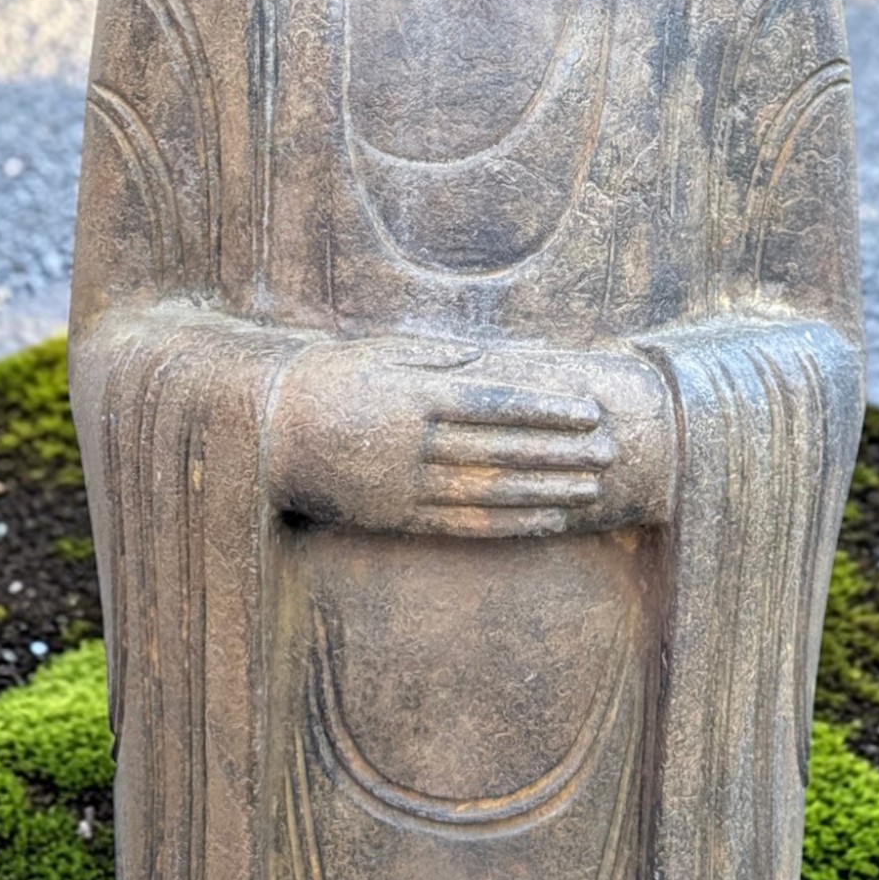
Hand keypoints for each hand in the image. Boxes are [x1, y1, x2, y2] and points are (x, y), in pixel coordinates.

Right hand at [267, 340, 672, 538]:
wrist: (268, 434)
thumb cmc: (330, 381)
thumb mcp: (381, 353)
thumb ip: (438, 359)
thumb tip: (491, 362)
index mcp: (415, 397)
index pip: (496, 404)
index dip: (546, 409)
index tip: (588, 411)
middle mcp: (416, 445)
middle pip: (504, 451)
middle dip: (561, 451)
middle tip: (610, 450)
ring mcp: (408, 486)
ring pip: (492, 492)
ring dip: (548, 490)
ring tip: (592, 487)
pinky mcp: (400, 518)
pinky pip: (466, 525)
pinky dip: (513, 524)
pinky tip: (549, 518)